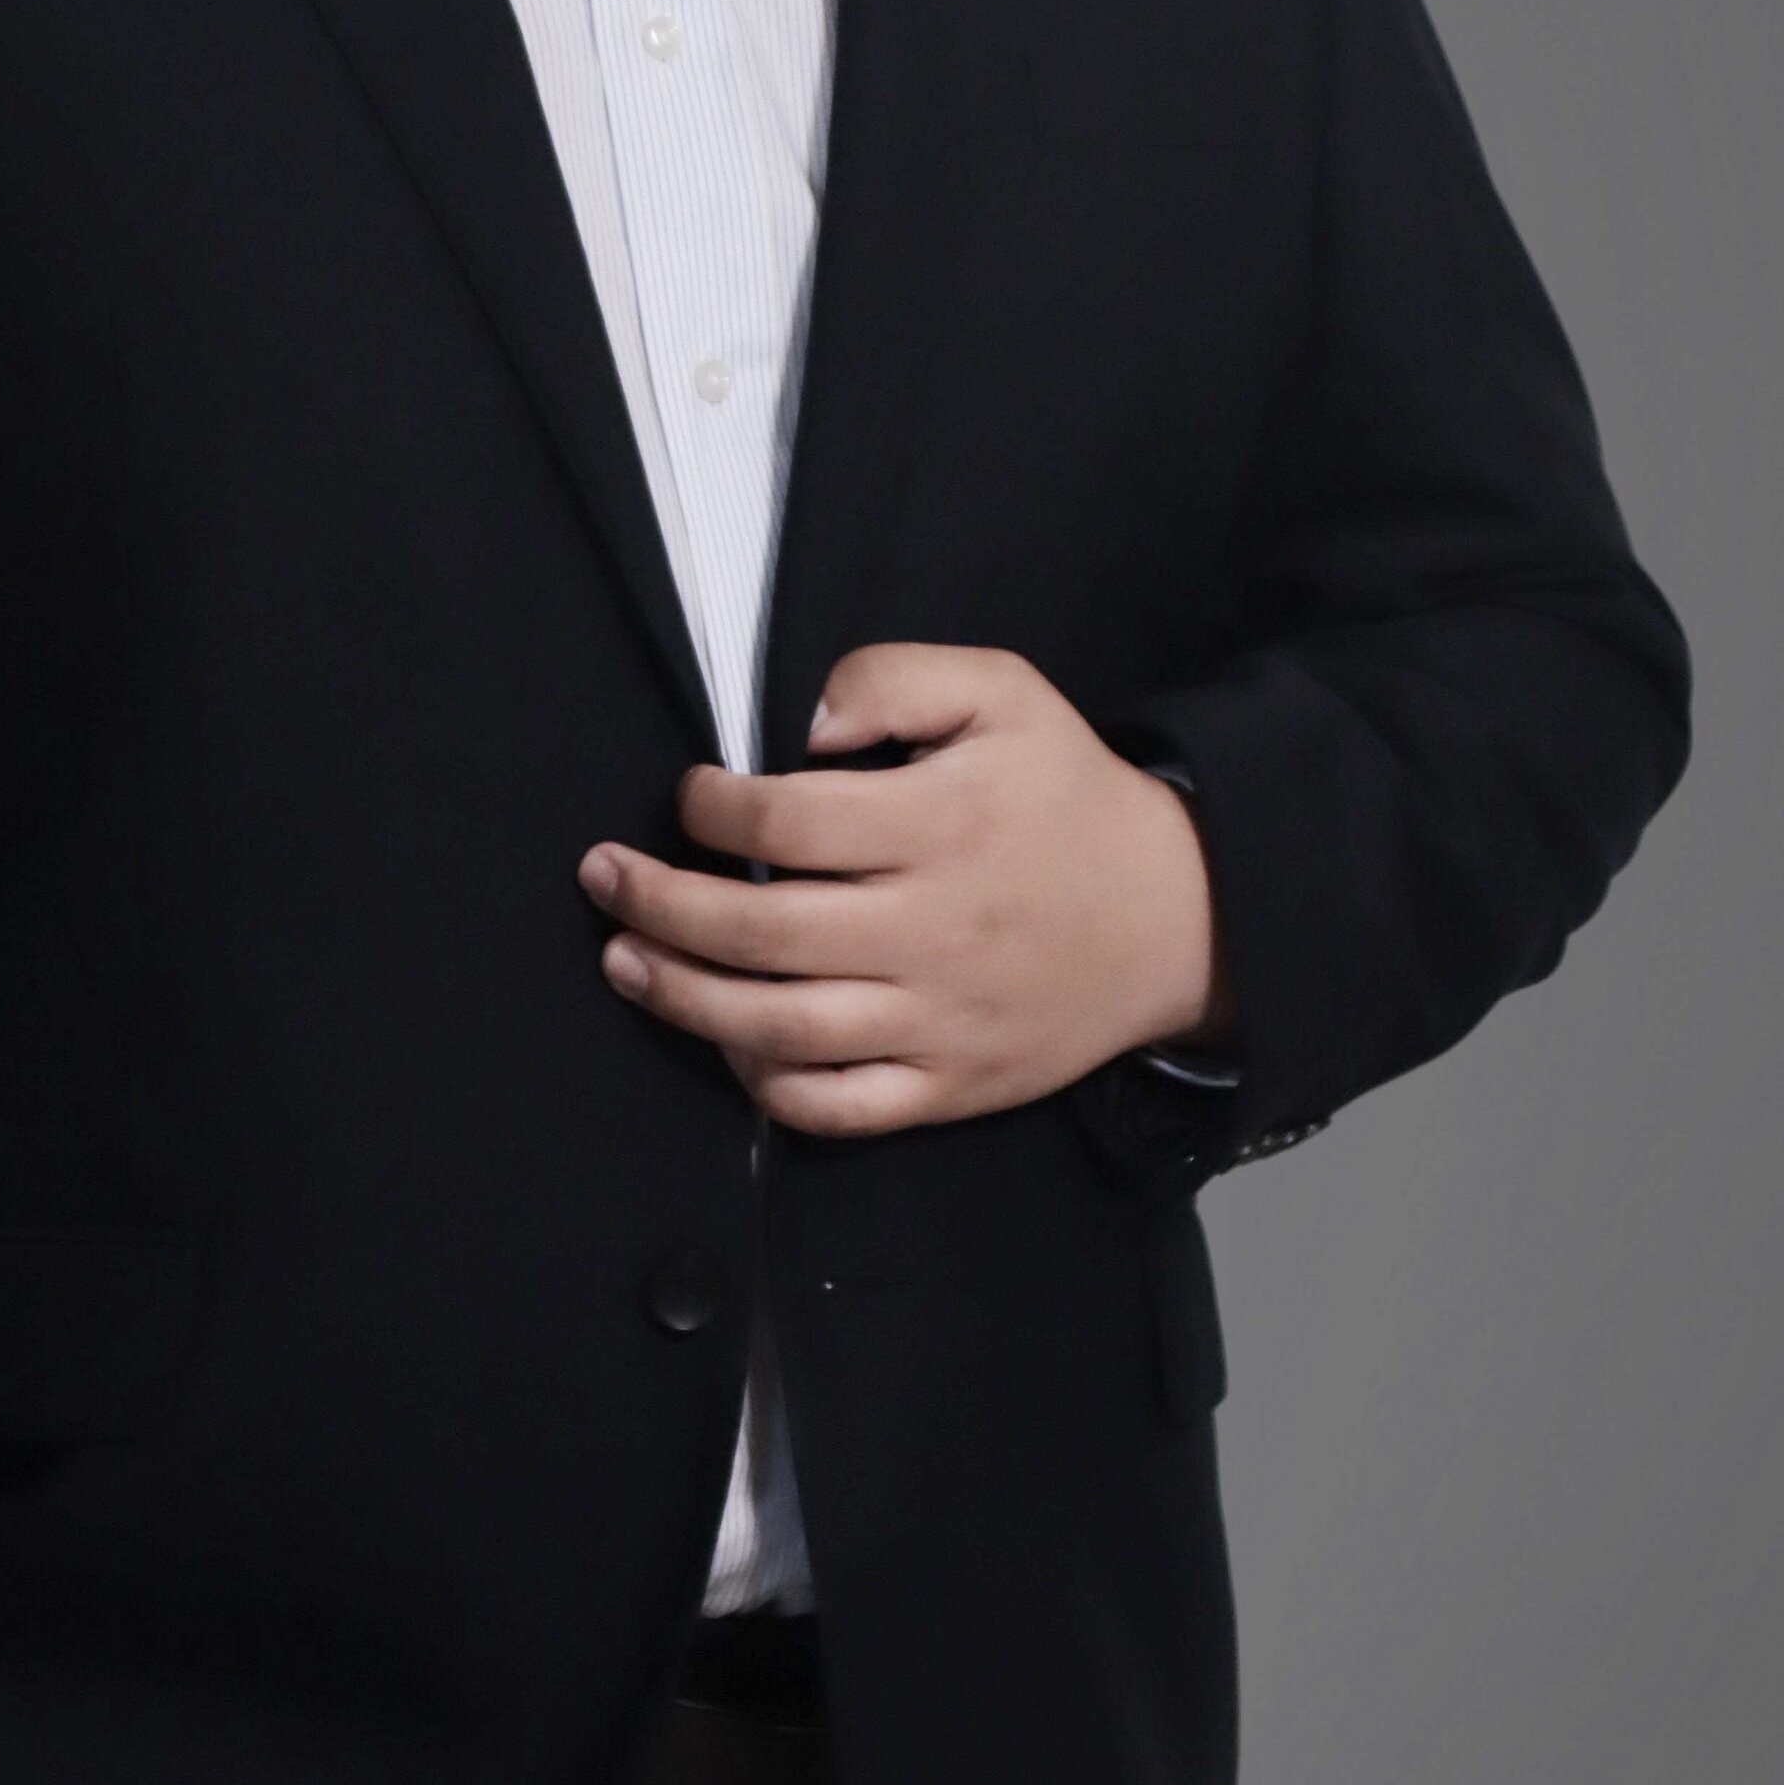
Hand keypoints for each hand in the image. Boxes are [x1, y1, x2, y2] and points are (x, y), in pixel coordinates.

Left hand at [577, 639, 1225, 1136]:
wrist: (1180, 917)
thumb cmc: (1069, 797)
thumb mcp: (1006, 693)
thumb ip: (896, 677)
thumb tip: (800, 720)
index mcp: (942, 825)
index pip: (786, 821)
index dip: (712, 806)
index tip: (692, 794)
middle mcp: (933, 929)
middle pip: (759, 929)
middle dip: (658, 902)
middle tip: (603, 878)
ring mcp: (939, 1020)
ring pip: (779, 1028)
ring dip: (680, 997)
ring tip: (623, 961)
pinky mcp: (951, 1087)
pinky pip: (836, 1107)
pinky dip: (764, 1085)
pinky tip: (723, 1044)